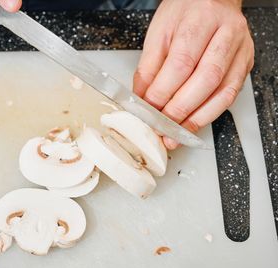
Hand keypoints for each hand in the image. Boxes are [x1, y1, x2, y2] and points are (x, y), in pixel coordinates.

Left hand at [133, 0, 253, 149]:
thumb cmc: (184, 12)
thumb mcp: (158, 33)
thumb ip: (149, 66)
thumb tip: (142, 98)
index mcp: (200, 20)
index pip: (181, 62)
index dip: (163, 91)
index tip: (148, 109)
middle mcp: (227, 33)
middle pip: (205, 79)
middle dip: (180, 109)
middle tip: (161, 127)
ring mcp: (241, 49)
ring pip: (223, 91)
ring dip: (197, 118)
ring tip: (175, 134)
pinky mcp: (245, 64)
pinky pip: (230, 95)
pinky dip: (210, 114)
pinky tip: (193, 123)